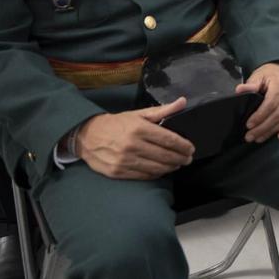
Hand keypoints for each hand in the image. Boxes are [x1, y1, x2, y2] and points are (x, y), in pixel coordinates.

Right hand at [75, 99, 194, 179]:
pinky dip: (155, 174)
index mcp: (139, 128)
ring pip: (156, 168)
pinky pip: (143, 176)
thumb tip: (182, 102)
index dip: (183, 146)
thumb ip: (162, 110)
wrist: (87, 136)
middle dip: (180, 158)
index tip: (191, 148)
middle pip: (165, 155)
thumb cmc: (116, 124)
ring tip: (177, 165)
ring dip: (170, 167)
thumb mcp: (138, 114)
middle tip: (188, 159)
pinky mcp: (118, 172)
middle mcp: (133, 145)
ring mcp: (125, 160)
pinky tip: (161, 171)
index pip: (169, 140)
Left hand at [237, 63, 278, 142]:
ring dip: (272, 131)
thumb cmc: (269, 74)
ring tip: (259, 138)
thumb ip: (250, 84)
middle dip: (263, 128)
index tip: (249, 125)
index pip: (271, 103)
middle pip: (278, 114)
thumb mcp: (258, 76)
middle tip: (250, 136)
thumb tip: (240, 90)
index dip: (260, 116)